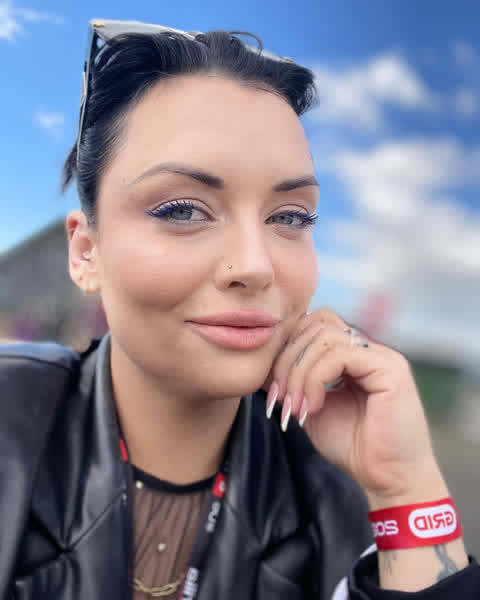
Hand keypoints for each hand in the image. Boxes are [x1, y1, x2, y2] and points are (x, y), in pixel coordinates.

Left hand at [263, 308, 446, 506]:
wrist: (386, 478)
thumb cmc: (352, 446)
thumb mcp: (309, 406)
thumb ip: (293, 380)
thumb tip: (262, 363)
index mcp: (351, 354)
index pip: (311, 325)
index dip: (285, 350)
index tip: (271, 388)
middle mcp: (367, 348)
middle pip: (313, 325)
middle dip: (286, 361)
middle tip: (279, 398)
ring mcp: (380, 354)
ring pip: (323, 337)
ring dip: (298, 372)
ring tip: (294, 406)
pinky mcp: (389, 367)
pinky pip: (339, 355)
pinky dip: (315, 379)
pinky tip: (313, 406)